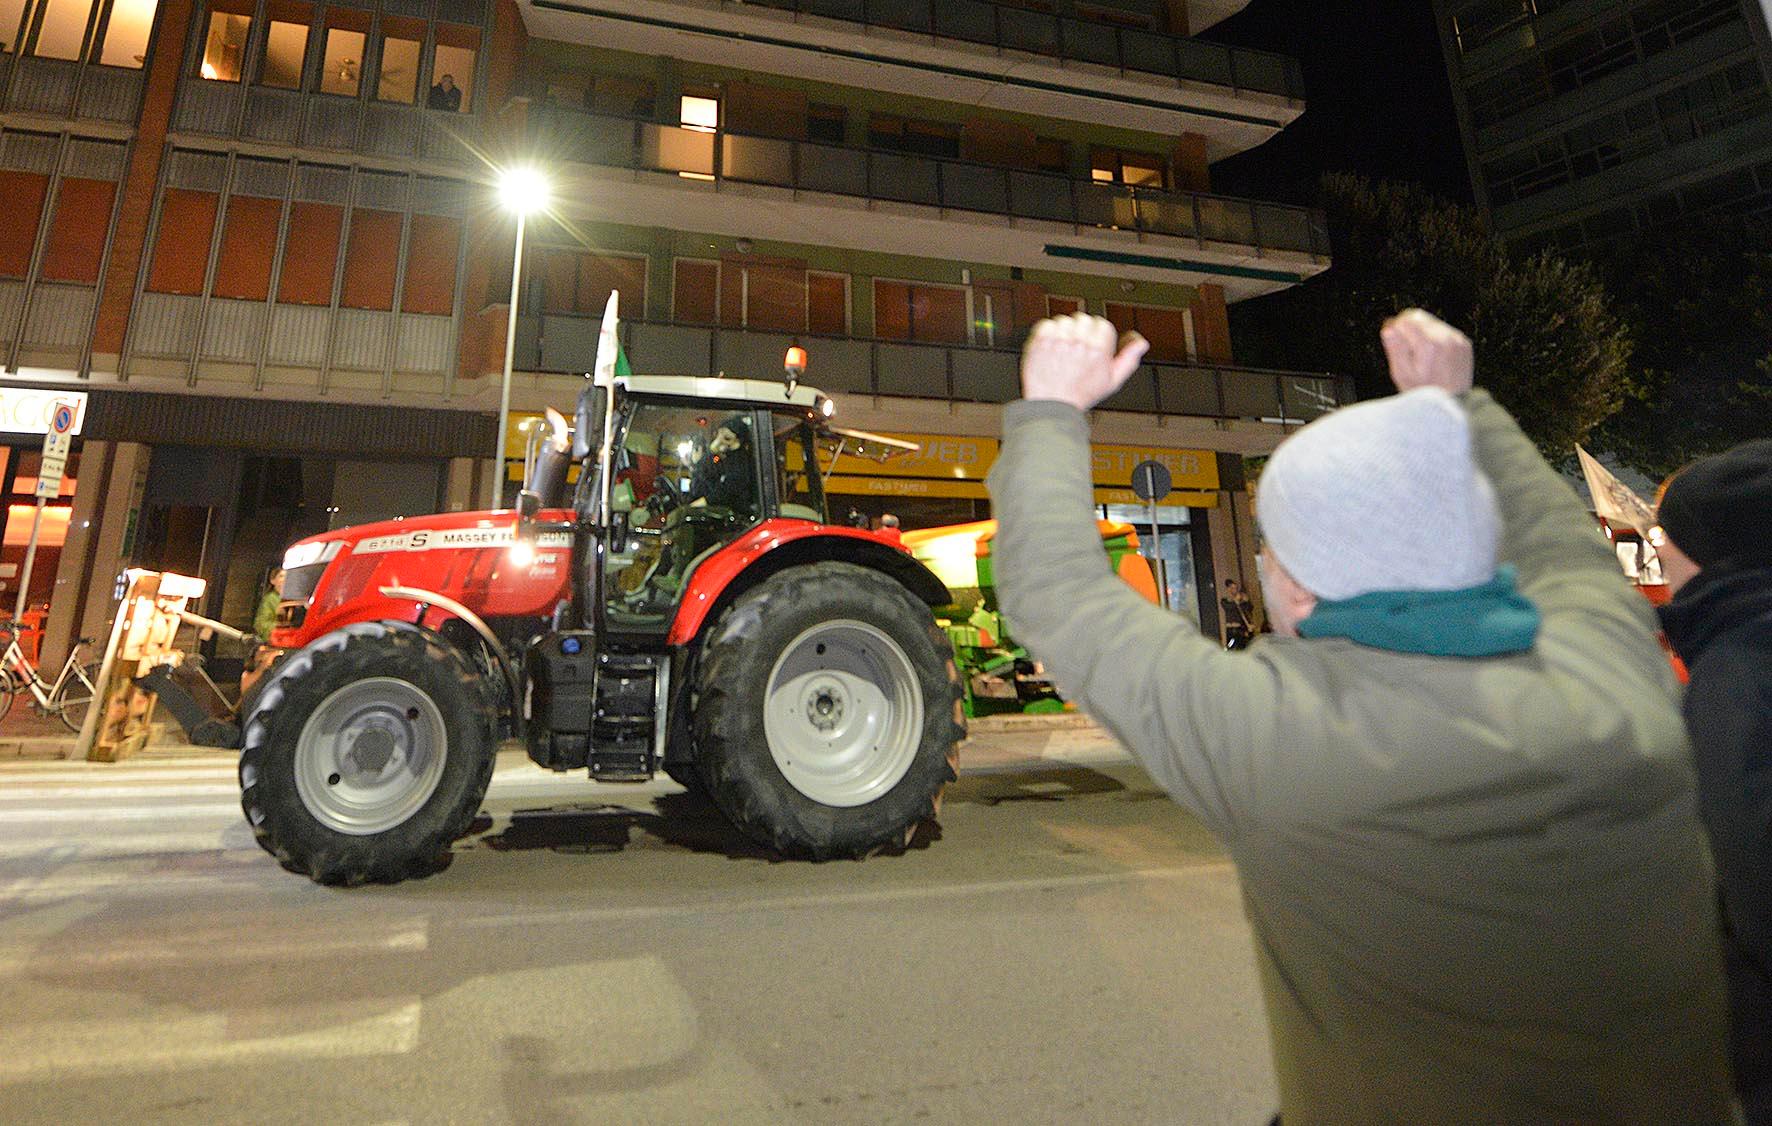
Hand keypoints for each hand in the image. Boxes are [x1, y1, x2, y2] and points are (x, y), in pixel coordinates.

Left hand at [1019, 314, 1149, 410]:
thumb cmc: (1080, 395)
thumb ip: (1129, 359)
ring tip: (1063, 349)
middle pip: (1083, 319)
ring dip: (1064, 331)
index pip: (1101, 323)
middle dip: (1081, 331)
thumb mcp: (1112, 381)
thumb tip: (1141, 343)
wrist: (1052, 404)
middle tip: (1077, 346)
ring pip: (1065, 320)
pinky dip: (1047, 333)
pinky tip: (1051, 347)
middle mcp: (1080, 342)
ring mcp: (1059, 341)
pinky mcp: (1041, 341)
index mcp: (1099, 349)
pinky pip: (1046, 324)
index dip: (1097, 334)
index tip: (1092, 343)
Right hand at [1379, 309, 1473, 394]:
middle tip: (1404, 347)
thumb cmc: (1425, 392)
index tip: (1391, 338)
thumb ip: (1395, 348)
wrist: (1453, 404)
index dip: (1394, 327)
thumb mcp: (1402, 374)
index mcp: (1429, 345)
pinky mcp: (1464, 343)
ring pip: (1432, 322)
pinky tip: (1433, 357)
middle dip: (1407, 327)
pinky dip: (1436, 339)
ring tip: (1420, 355)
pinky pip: (1445, 331)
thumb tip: (1388, 329)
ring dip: (1422, 332)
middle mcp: (1446, 338)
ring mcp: (1458, 340)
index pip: (1406, 319)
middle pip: (1419, 316)